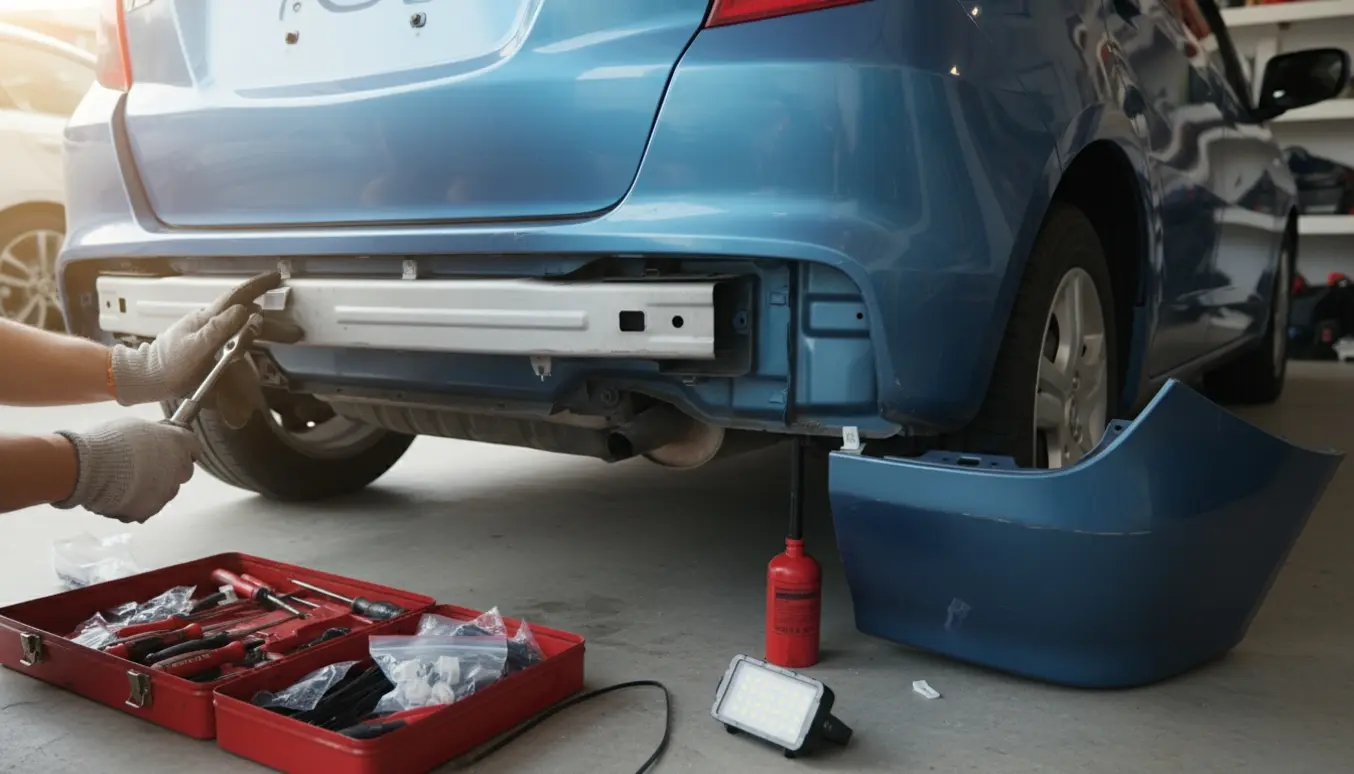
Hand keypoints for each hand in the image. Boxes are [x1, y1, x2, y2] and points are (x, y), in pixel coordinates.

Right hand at [52, 418, 200, 523]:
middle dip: (170, 469)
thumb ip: (154, 437)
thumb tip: (155, 441)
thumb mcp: (136, 427)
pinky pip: (148, 507)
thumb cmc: (110, 441)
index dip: (182, 449)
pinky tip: (119, 495)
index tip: (172, 449)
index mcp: (178, 442)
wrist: (89, 467)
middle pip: (184, 471)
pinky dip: (137, 503)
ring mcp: (166, 491)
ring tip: (127, 482)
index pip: (193, 447)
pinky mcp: (150, 509)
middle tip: (147, 466)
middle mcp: (179, 467)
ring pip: (167, 491)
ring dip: (154, 487)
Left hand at [109, 272, 303, 425]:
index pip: (237, 297)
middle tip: (293, 332)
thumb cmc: (167, 366)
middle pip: (245, 315)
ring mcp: (206, 334)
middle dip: (271, 322)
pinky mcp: (205, 346)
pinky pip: (233, 336)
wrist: (144, 379)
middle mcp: (209, 322)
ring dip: (262, 330)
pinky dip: (248, 337)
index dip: (259, 286)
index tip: (277, 278)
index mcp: (208, 320)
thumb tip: (244, 310)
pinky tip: (252, 343)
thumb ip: (219, 329)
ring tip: (281, 337)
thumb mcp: (195, 348)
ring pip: (240, 326)